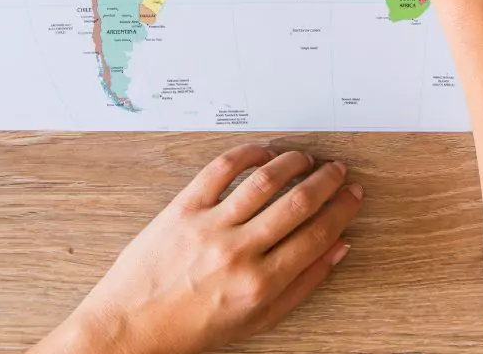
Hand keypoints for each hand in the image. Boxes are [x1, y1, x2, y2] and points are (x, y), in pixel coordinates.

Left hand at [34, 144, 362, 353]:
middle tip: (336, 171)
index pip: (316, 235)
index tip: (351, 196)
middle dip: (326, 182)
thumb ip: (302, 286)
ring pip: (265, 180)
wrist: (131, 326)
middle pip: (298, 203)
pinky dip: (248, 154)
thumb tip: (335, 250)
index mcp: (260, 285)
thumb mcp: (256, 321)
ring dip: (293, 163)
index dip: (341, 210)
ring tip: (305, 159)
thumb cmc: (190, 329)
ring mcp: (209, 227)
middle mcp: (238, 253)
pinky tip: (263, 152)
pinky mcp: (182, 209)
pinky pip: (221, 170)